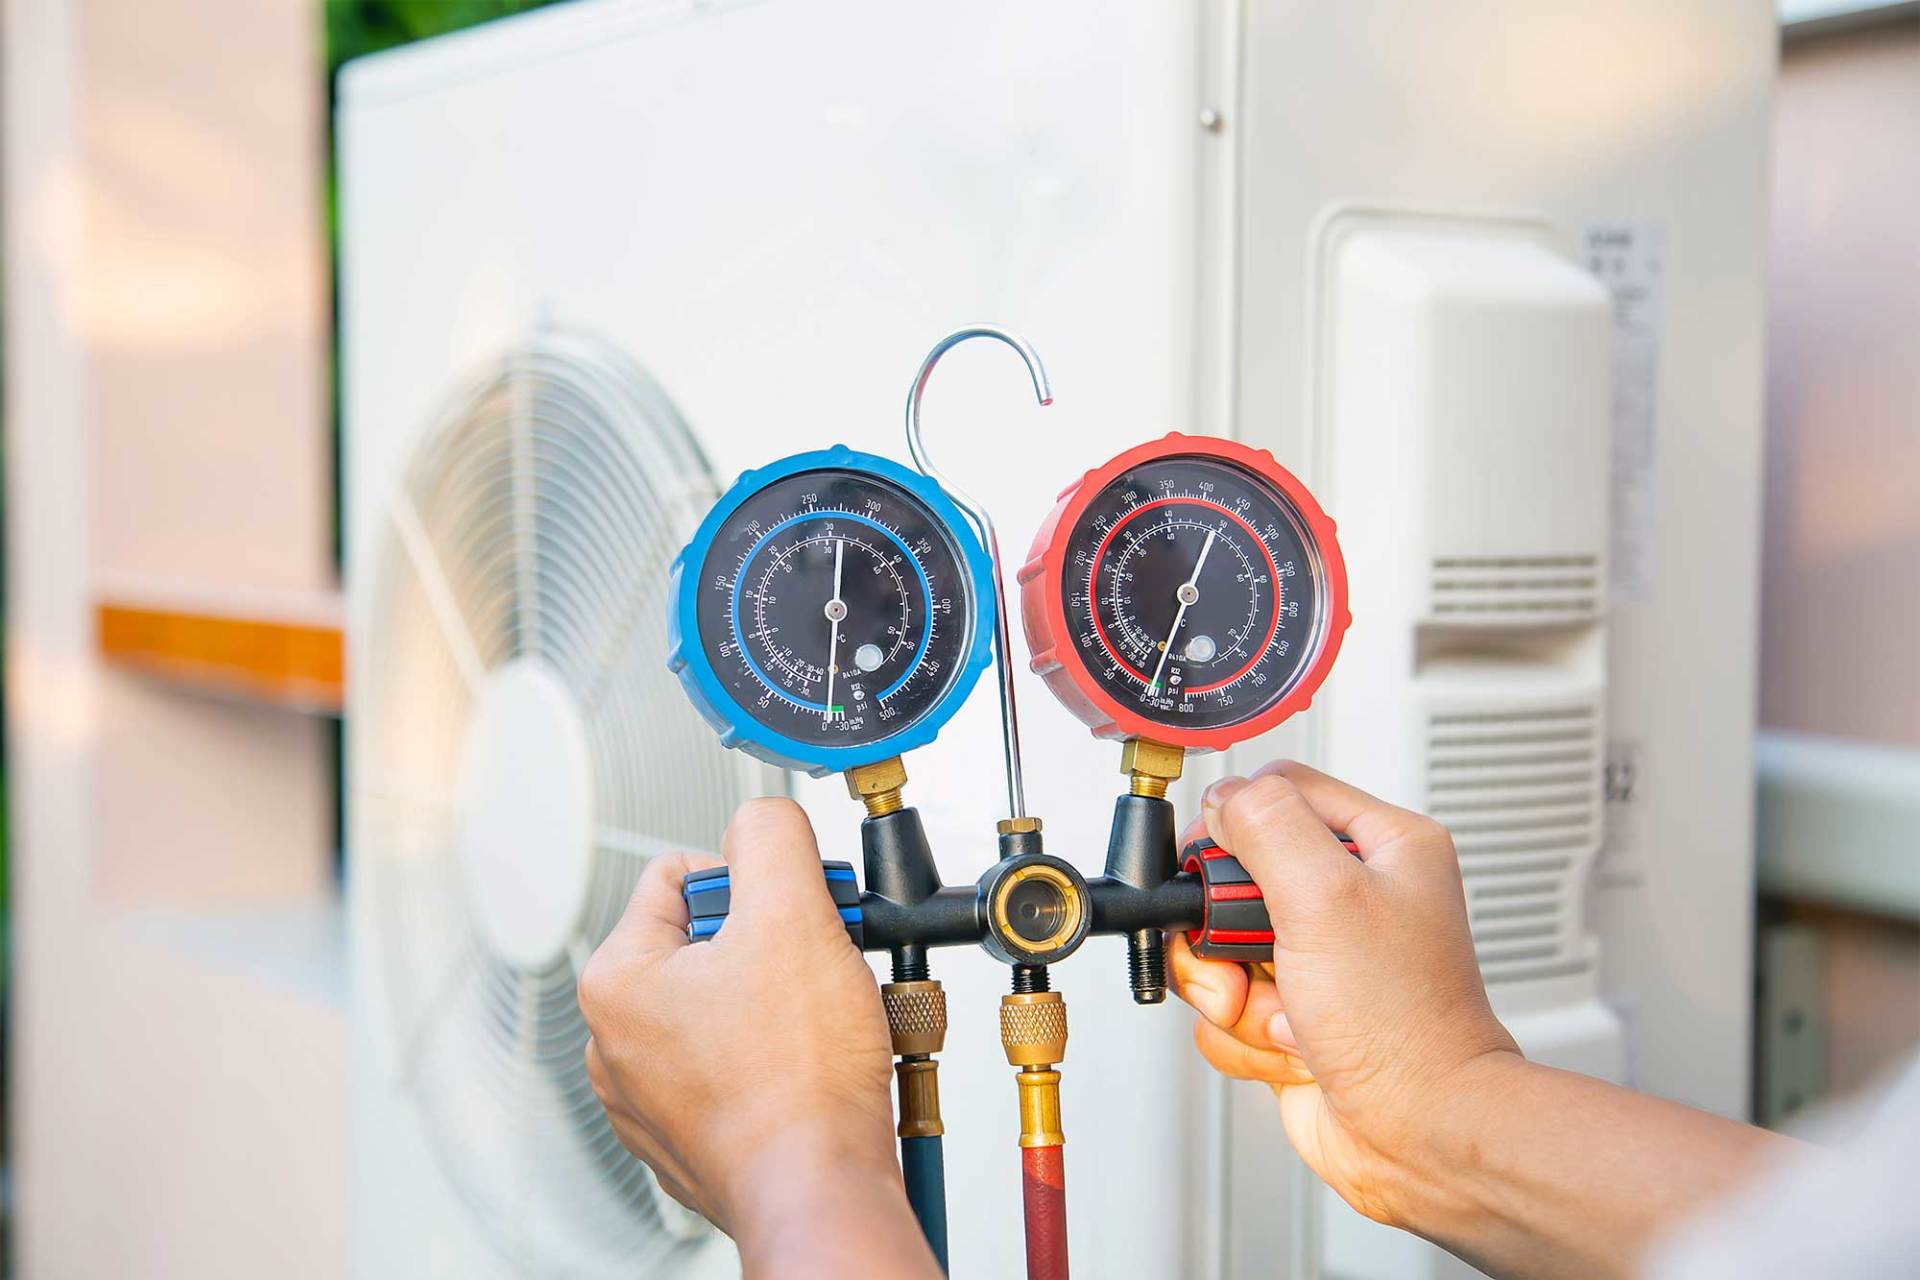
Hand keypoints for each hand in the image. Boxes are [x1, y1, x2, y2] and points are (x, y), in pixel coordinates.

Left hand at [579, 799, 932, 1274]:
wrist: (819, 1189)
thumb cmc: (796, 1081)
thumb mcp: (792, 914)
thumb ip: (771, 837)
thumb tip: (763, 818)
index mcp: (616, 980)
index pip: (683, 875)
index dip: (755, 881)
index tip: (793, 911)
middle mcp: (617, 1042)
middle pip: (708, 941)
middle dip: (774, 944)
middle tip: (815, 967)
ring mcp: (652, 1096)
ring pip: (729, 1003)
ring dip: (782, 1000)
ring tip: (818, 1022)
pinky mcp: (694, 1134)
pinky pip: (739, 1062)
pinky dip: (779, 1056)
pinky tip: (810, 1067)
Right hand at [1169, 761, 1520, 1226]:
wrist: (1420, 1134)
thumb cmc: (1405, 1026)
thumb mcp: (1327, 895)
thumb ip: (1267, 826)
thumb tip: (1224, 794)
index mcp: (1382, 847)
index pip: (1281, 792)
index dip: (1233, 824)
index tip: (1217, 866)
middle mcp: (1351, 899)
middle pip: (1232, 878)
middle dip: (1221, 931)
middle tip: (1246, 957)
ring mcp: (1318, 961)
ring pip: (1218, 948)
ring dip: (1231, 993)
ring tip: (1282, 1016)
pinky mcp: (1292, 1015)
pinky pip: (1224, 1009)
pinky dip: (1244, 1036)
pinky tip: (1293, 1047)